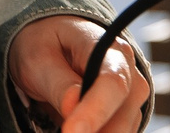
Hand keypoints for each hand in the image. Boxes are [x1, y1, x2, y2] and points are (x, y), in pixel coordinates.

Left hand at [8, 14, 149, 132]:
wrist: (54, 44)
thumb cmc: (46, 44)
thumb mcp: (38, 58)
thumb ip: (57, 84)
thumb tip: (72, 108)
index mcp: (107, 47)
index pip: (112, 82)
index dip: (94, 111)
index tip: (71, 131)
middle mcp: (128, 71)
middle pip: (123, 114)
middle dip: (93, 131)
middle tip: (63, 131)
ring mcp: (131, 95)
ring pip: (122, 130)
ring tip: (64, 124)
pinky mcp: (127, 114)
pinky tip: (75, 128)